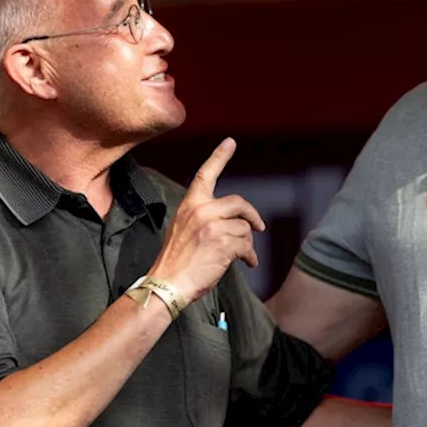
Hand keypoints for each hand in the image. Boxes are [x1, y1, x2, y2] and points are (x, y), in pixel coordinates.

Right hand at [148, 138, 265, 301]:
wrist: (167, 283)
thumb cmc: (176, 261)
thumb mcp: (183, 230)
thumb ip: (204, 218)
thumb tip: (233, 223)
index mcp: (190, 205)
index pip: (206, 175)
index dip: (219, 157)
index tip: (230, 142)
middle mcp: (201, 210)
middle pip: (239, 203)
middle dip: (252, 216)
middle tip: (259, 227)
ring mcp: (212, 226)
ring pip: (244, 228)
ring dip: (247, 244)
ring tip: (243, 256)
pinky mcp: (223, 243)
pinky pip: (247, 245)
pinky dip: (250, 256)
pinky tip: (247, 263)